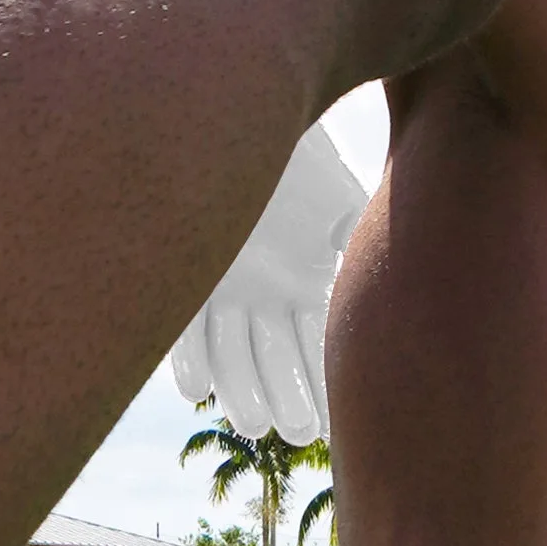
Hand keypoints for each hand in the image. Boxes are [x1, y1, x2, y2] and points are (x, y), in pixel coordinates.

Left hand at [170, 122, 366, 441]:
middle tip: (298, 433)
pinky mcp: (188, 280)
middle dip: (285, 395)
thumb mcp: (334, 196)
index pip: (317, 345)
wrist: (242, 112)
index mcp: (303, 281)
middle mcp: (262, 296)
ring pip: (232, 356)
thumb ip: (353, 242)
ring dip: (240, 390)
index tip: (334, 419)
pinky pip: (185, 330)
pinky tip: (195, 391)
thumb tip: (362, 281)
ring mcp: (224, 290)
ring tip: (254, 425)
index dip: (322, 382)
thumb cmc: (298, 152)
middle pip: (275, 359)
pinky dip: (188, 359)